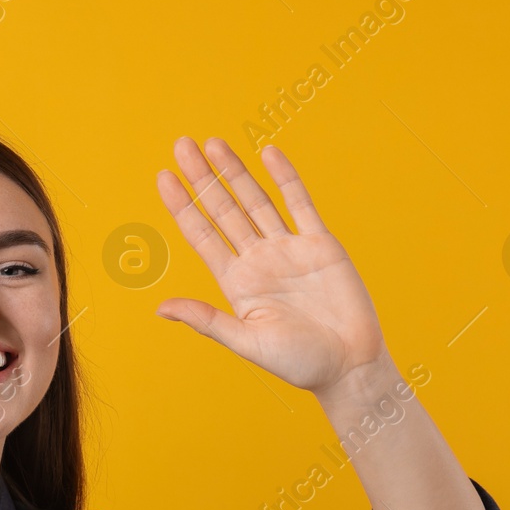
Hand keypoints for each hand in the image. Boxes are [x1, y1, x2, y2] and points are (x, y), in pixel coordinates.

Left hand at [154, 136, 385, 399]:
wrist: (350, 366)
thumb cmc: (298, 363)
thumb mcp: (246, 341)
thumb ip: (206, 320)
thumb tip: (160, 308)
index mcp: (236, 282)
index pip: (201, 234)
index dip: (183, 206)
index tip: (163, 177)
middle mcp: (258, 260)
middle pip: (223, 210)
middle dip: (202, 178)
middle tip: (180, 145)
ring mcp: (288, 249)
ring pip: (256, 200)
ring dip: (235, 172)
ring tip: (213, 143)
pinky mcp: (321, 244)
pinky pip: (300, 204)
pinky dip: (286, 178)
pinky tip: (268, 153)